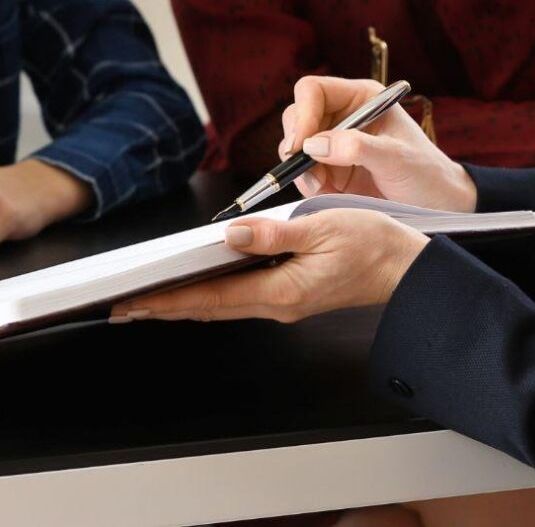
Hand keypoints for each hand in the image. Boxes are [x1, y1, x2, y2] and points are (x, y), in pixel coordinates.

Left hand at [110, 208, 428, 323]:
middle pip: (208, 307)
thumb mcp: (324, 228)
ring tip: (148, 298)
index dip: (167, 301)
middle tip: (123, 307)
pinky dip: (210, 293)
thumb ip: (273, 235)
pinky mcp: (291, 293)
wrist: (411, 268)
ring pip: (222, 303)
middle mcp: (278, 303)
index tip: (133, 304)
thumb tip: (230, 235)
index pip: (209, 298)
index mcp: (281, 291)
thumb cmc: (376, 246)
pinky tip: (196, 286)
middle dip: (164, 307)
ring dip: (184, 301)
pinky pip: (240, 296)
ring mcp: (284, 301)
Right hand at [278, 75, 475, 211]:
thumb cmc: (427, 174)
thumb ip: (357, 147)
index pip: (313, 90)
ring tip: (321, 186)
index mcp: (361, 99)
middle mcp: (342, 117)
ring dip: (300, 167)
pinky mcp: (330, 171)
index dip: (303, 113)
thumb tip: (313, 145)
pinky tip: (326, 193)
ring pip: (294, 146)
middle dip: (296, 143)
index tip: (302, 144)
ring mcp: (333, 144)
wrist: (439, 206)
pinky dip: (306, 184)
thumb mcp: (397, 159)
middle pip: (297, 116)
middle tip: (306, 169)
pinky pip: (302, 172)